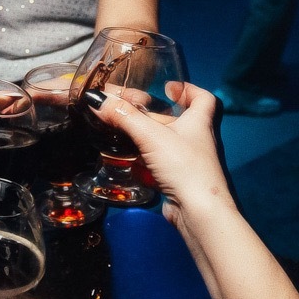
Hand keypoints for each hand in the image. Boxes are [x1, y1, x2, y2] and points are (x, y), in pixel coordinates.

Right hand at [83, 82, 230, 228]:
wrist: (197, 211)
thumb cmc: (182, 164)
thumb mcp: (151, 136)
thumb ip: (124, 117)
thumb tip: (96, 99)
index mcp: (199, 121)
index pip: (202, 98)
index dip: (187, 89)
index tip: (168, 87)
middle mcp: (196, 139)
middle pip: (174, 118)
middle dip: (151, 111)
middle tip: (125, 105)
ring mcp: (187, 161)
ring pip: (164, 141)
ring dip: (144, 134)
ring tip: (119, 127)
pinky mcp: (178, 180)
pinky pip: (159, 162)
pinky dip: (143, 157)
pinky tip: (126, 156)